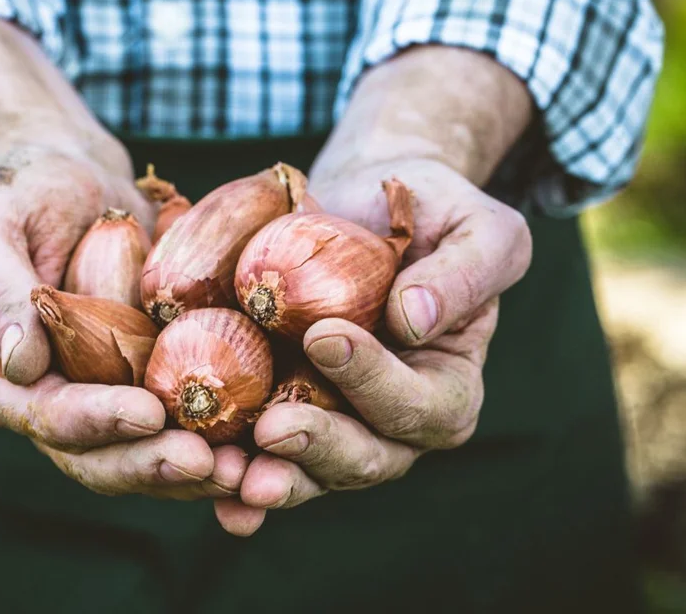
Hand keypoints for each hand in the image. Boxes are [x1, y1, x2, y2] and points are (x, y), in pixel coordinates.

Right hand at [0, 147, 249, 499]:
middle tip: (209, 462)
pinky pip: (190, 419)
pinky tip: (270, 438)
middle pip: (101, 458)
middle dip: (154, 464)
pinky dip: (226, 435)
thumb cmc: (20, 197)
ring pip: (151, 453)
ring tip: (250, 467)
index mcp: (5, 382)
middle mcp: (59, 404)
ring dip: (199, 468)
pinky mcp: (158, 381)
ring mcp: (111, 398)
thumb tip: (21, 365)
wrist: (76, 182)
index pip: (46, 417)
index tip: (146, 414)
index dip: (95, 422)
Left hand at [215, 46, 533, 534]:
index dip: (374, 382)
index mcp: (447, 390)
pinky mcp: (280, 407)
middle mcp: (391, 424)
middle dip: (315, 448)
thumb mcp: (478, 229)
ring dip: (266, 478)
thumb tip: (414, 318)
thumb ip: (465, 274)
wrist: (364, 202)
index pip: (419, 406)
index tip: (324, 336)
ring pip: (304, 470)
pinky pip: (256, 451)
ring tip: (226, 473)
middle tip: (272, 430)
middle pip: (361, 458)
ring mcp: (332, 422)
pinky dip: (230, 473)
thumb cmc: (434, 211)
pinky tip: (206, 483)